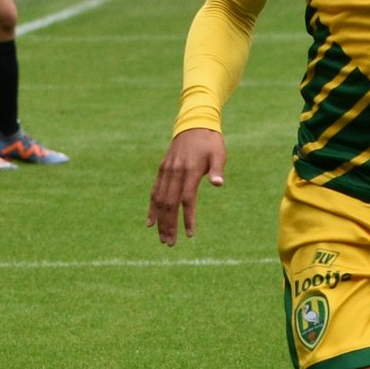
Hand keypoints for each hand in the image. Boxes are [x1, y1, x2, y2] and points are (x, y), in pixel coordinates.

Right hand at [147, 127, 225, 245]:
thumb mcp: (219, 154)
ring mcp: (166, 171)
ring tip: (161, 238)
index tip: (189, 234)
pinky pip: (155, 191)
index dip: (187, 218)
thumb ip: (217, 170)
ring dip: (160, 220)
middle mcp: (175, 172)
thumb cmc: (211, 142)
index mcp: (189, 170)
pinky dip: (152, 207)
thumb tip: (219, 184)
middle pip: (170, 204)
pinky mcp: (162, 169)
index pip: (187, 199)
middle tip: (170, 244)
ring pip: (160, 200)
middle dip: (169, 225)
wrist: (194, 124)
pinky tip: (150, 222)